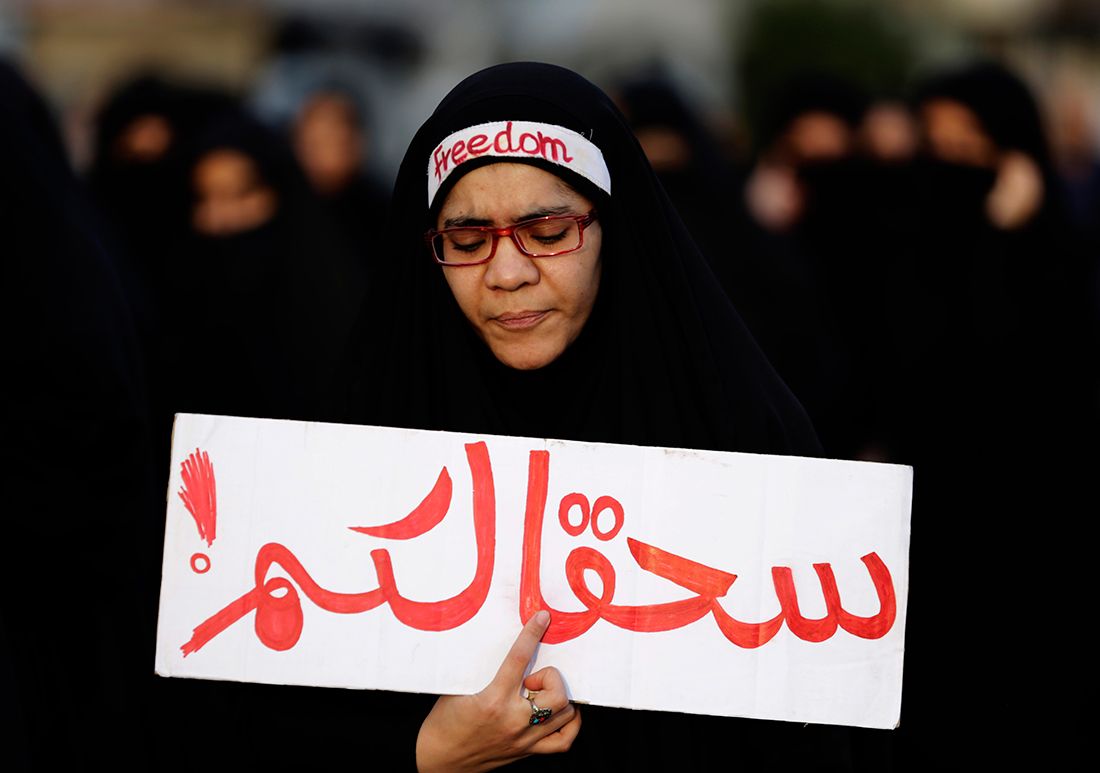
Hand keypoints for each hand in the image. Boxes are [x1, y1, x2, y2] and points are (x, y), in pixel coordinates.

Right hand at [416, 611, 580, 771]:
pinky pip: (563, 740)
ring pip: (565, 714)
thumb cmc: (444, 722)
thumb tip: (506, 649)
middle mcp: (513, 721)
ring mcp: (523, 739)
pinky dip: (570, 723)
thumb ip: (485, 671)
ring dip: (558, 697)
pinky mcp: (526, 751)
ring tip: (541, 693)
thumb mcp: (459, 689)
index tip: (542, 619)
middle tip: (531, 679)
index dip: (532, 634)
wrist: (438, 759)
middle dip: (550, 678)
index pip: (519, 659)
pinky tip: (559, 712)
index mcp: (493, 700)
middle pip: (557, 694)